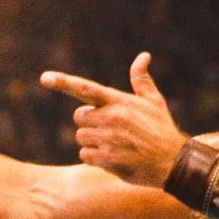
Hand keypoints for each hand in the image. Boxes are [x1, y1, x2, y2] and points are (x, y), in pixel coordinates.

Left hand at [40, 52, 187, 186]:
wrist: (174, 162)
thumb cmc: (162, 130)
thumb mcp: (154, 102)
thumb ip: (141, 80)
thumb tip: (143, 56)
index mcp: (120, 101)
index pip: (86, 89)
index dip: (64, 82)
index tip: (45, 78)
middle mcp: (112, 118)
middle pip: (79, 117)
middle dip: (88, 123)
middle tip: (109, 129)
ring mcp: (109, 139)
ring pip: (81, 137)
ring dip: (92, 142)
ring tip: (114, 144)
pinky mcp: (108, 158)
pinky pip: (85, 155)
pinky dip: (94, 158)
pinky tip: (112, 157)